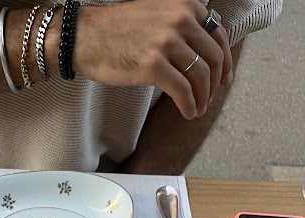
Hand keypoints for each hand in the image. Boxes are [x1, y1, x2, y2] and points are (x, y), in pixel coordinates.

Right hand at [74, 0, 232, 119]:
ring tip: (197, 109)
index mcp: (184, 5)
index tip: (224, 78)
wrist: (84, 37)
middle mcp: (180, 19)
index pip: (218, 35)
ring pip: (200, 75)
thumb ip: (179, 25)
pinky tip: (188, 112)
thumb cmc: (115, 30)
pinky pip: (182, 90)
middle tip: (209, 98)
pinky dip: (189, 104)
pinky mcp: (153, 65)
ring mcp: (167, 42)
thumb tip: (198, 51)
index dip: (225, 61)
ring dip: (203, 97)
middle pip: (213, 57)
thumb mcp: (156, 13)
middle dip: (214, 84)